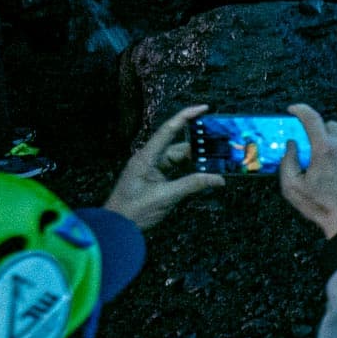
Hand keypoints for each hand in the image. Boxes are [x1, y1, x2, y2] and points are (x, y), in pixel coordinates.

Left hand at [102, 104, 222, 231]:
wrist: (115, 229)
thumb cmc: (134, 211)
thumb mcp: (165, 196)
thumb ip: (192, 184)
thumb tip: (219, 178)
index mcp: (146, 157)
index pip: (168, 130)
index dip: (186, 116)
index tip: (204, 108)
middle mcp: (149, 159)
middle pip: (178, 146)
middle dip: (199, 146)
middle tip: (221, 146)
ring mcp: (152, 170)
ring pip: (179, 159)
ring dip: (196, 161)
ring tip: (217, 162)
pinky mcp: (155, 180)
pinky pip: (176, 171)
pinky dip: (190, 172)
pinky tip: (204, 175)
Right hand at [278, 104, 336, 239]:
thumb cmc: (322, 206)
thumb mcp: (292, 187)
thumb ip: (287, 162)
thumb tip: (291, 146)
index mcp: (325, 149)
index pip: (312, 118)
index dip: (299, 109)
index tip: (292, 110)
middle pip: (328, 124)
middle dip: (315, 130)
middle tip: (305, 146)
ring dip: (327, 140)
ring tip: (318, 161)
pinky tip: (331, 169)